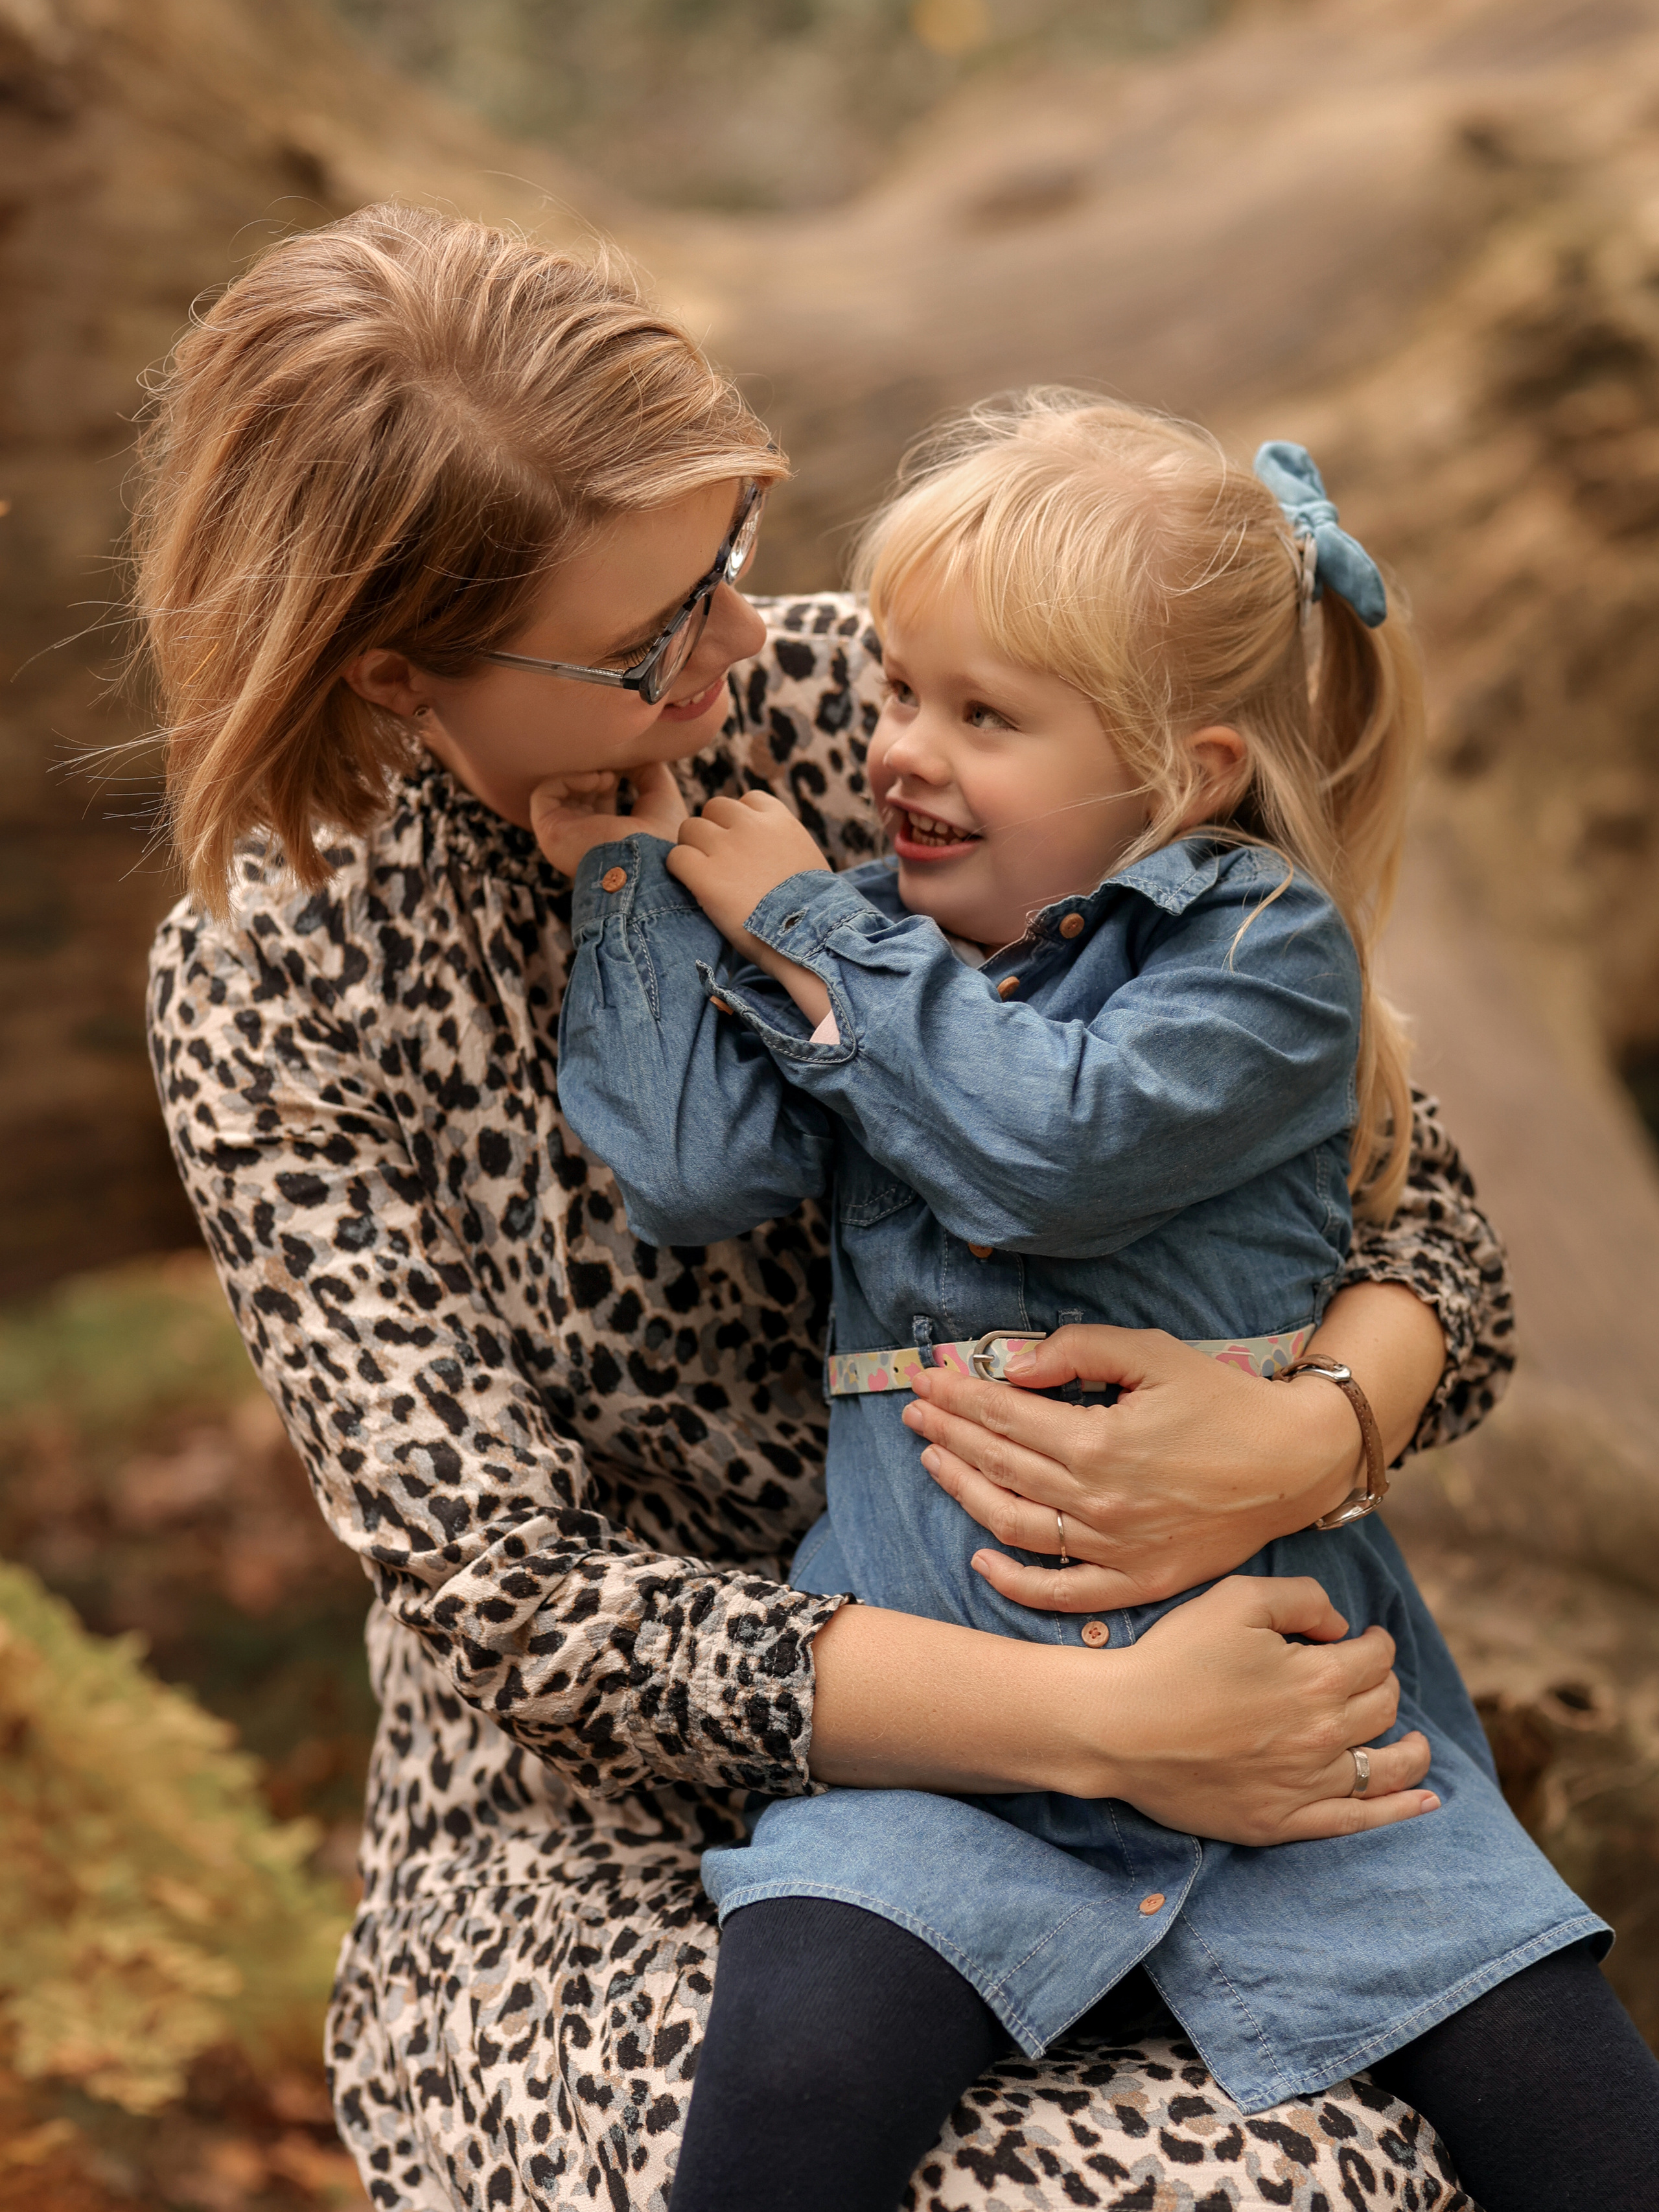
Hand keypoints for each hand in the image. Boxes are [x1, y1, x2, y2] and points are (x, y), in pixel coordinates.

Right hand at [529, 762, 684, 873]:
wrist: (650, 865)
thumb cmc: (661, 839)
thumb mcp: (662, 798)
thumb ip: (650, 772)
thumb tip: (634, 753)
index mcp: (608, 835)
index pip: (599, 795)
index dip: (611, 771)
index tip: (624, 758)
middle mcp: (581, 837)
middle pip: (578, 790)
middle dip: (596, 769)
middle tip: (614, 759)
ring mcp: (563, 836)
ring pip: (558, 789)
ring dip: (584, 773)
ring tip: (609, 776)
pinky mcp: (549, 832)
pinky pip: (544, 793)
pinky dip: (570, 779)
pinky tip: (598, 780)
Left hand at [666, 791, 829, 945]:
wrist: (809, 938)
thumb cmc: (816, 912)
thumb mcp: (810, 865)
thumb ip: (786, 848)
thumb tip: (773, 858)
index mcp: (780, 822)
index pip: (749, 800)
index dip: (740, 821)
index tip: (743, 844)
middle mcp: (751, 826)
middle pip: (715, 808)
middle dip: (713, 831)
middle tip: (717, 860)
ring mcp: (726, 849)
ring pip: (690, 828)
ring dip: (693, 848)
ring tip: (703, 875)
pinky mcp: (704, 876)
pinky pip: (676, 858)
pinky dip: (679, 871)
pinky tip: (693, 887)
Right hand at [807, 1577, 1436, 1844]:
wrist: (1117, 1727)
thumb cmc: (1172, 1657)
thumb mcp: (1235, 1599)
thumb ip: (1301, 1598)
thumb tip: (1341, 1626)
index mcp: (1319, 1679)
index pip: (1375, 1656)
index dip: (1371, 1640)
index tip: (1357, 1637)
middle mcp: (1325, 1736)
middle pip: (1382, 1707)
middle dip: (1380, 1684)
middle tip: (1361, 1676)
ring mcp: (1307, 1785)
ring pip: (1384, 1766)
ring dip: (1409, 1749)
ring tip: (1414, 1742)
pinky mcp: (1283, 1822)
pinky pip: (1359, 1820)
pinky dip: (1399, 1810)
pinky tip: (1423, 1800)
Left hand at [904, 1325, 1366, 1610]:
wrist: (1293, 1464)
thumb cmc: (1224, 1401)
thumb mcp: (1154, 1353)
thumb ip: (1079, 1350)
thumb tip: (1015, 1367)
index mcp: (1100, 1441)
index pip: (1003, 1416)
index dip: (957, 1396)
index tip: (926, 1379)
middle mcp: (1099, 1500)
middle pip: (999, 1464)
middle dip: (948, 1432)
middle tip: (916, 1410)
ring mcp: (1115, 1548)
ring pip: (1014, 1525)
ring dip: (964, 1491)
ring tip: (934, 1461)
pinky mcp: (1137, 1581)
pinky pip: (1060, 1593)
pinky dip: (1014, 1581)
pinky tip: (981, 1557)